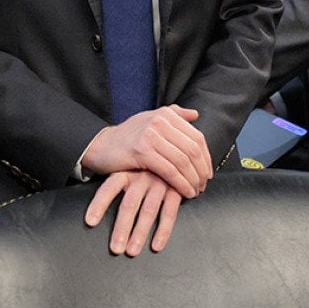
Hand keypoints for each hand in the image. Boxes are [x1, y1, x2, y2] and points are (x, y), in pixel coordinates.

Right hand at [81, 105, 210, 197]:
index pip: (196, 137)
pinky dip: (181, 183)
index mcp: (166, 114)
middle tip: (203, 185)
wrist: (100, 145)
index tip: (208, 173)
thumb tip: (195, 115)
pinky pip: (169, 170)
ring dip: (193, 179)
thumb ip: (174, 115)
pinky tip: (185, 192)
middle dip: (201, 170)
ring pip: (182, 161)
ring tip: (196, 191)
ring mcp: (151, 135)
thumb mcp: (150, 120)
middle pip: (192, 149)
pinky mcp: (142, 151)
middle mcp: (160, 121)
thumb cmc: (127, 136)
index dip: (206, 157)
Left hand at [85, 170, 183, 256]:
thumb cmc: (145, 167)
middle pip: (129, 205)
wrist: (174, 154)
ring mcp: (159, 183)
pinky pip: (169, 213)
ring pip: (148, 211)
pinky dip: (163, 231)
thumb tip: (93, 210)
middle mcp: (141, 177)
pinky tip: (156, 246)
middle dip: (121, 228)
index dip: (99, 204)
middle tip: (115, 248)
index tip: (90, 222)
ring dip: (140, 233)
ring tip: (132, 251)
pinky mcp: (175, 190)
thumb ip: (115, 184)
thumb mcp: (128, 168)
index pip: (108, 189)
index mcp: (126, 172)